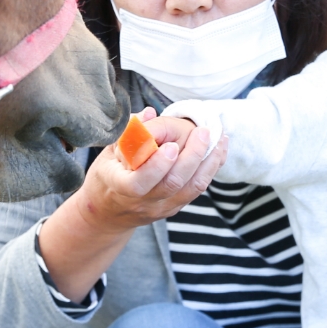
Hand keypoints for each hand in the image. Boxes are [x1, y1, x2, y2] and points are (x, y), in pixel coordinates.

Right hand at [38, 107, 227, 300]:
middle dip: (192, 156)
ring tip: (219, 138)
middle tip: (203, 132)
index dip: (157, 166)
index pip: (138, 183)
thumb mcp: (107, 152)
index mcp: (118, 186)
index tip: (170, 146)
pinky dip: (210, 168)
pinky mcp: (174, 207)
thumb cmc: (107, 175)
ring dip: (208, 162)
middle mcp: (141, 201)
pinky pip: (196, 189)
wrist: (109, 214)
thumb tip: (149, 114)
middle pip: (172, 184)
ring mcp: (160, 207)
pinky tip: (218, 150)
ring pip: (190, 188)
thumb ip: (127, 133)